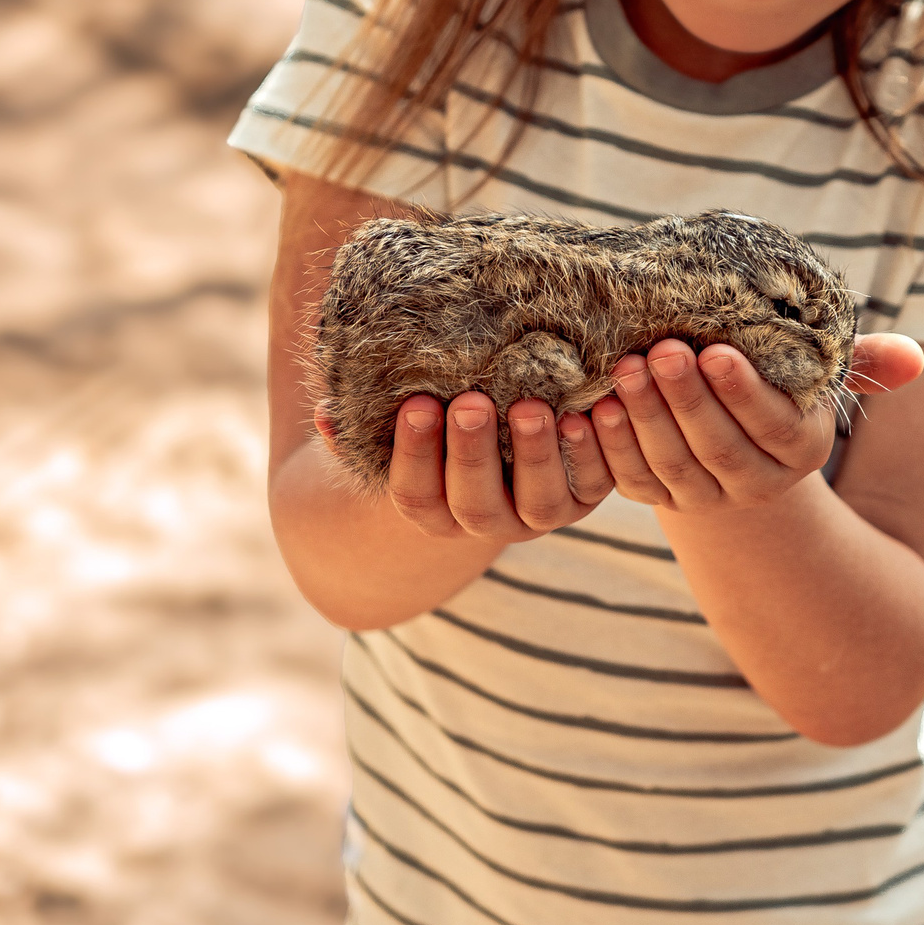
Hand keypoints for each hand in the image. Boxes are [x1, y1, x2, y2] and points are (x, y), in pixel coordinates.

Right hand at [325, 391, 617, 544]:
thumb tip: (326, 413)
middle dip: (471, 454)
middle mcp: (488, 522)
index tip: (416, 403)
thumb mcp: (406, 424)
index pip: (416, 496)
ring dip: (534, 456)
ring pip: (539, 503)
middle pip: (475, 504)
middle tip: (470, 403)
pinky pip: (596, 482)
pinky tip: (583, 414)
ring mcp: (540, 512)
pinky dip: (593, 451)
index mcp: (436, 510)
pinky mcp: (589, 492)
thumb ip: (364, 424)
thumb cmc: (441, 422)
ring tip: (529, 407)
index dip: (414, 455)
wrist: (510, 432)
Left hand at [586, 334, 923, 515]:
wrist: (739, 440)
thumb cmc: (781, 383)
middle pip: (720, 447)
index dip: (744, 393)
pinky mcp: (660, 498)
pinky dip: (612, 449)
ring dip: (647, 419)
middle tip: (661, 351)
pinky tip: (595, 411)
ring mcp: (706, 497)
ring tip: (625, 369)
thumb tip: (915, 359)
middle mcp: (757, 481)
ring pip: (675, 466)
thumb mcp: (820, 373)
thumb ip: (863, 363)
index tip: (716, 351)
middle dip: (687, 400)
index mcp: (801, 447)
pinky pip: (634, 482)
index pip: (773, 424)